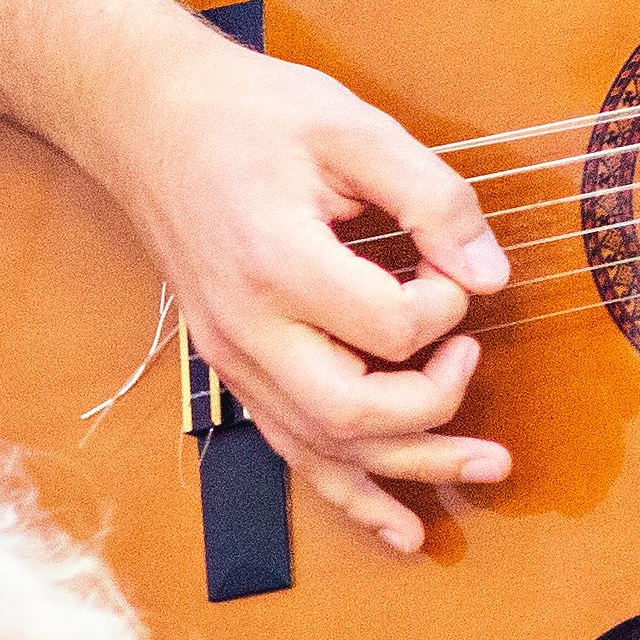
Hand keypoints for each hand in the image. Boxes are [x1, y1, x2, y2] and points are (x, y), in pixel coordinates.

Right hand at [86, 22, 510, 554]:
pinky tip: (400, 524)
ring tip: (486, 467)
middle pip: (352, 413)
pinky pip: (291, 451)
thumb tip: (491, 274)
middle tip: (473, 354)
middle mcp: (247, 329)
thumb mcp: (353, 128)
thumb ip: (432, 198)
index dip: (444, 303)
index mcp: (276, 262)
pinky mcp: (232, 369)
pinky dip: (350, 494)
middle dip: (436, 405)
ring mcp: (233, 358)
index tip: (449, 262)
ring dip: (410, 467)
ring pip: (325, 449)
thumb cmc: (250, 114)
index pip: (389, 326)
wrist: (148, 119)